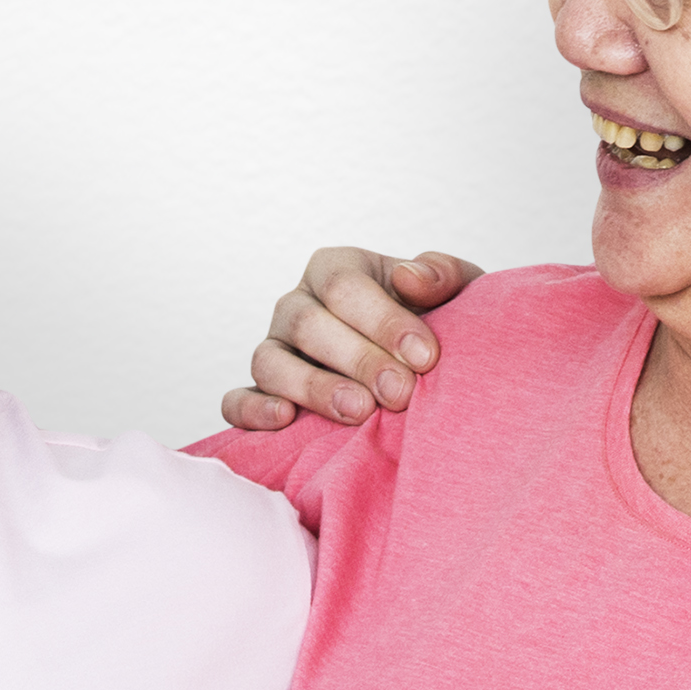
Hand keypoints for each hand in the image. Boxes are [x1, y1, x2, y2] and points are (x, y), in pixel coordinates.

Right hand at [219, 243, 476, 435]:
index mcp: (336, 268)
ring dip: (313, 387)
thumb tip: (410, 277)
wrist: (425, 371)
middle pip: (308, 323)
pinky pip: (237, 400)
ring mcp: (275, 350)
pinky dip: (252, 410)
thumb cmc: (436, 325)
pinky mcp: (261, 393)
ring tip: (358, 411)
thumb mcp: (453, 293)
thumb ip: (442, 275)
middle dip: (358, 359)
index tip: (427, 357)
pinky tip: (285, 421)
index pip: (345, 284)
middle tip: (400, 392)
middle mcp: (298, 305)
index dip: (383, 319)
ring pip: (270, 361)